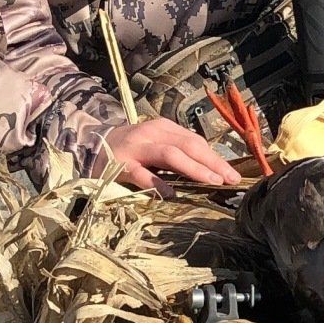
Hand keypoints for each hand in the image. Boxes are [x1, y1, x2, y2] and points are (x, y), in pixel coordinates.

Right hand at [104, 116, 242, 191]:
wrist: (90, 147)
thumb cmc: (131, 150)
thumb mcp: (156, 145)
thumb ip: (179, 155)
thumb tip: (211, 170)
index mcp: (164, 129)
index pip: (196, 141)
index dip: (216, 158)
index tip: (233, 175)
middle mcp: (152, 134)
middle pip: (188, 145)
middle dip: (212, 163)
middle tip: (229, 179)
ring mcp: (136, 148)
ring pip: (170, 154)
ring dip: (193, 168)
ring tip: (210, 181)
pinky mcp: (120, 165)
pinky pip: (140, 173)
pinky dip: (156, 183)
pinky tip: (170, 193)